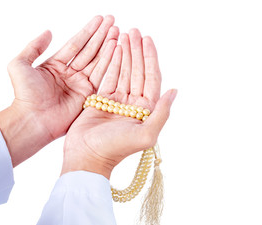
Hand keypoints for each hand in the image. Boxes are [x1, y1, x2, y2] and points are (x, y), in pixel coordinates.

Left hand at [0, 16, 118, 165]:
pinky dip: (110, 62)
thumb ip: (34, 47)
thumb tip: (48, 32)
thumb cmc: (24, 94)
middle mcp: (70, 74)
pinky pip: (101, 76)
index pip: (75, 44)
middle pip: (89, 50)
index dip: (87, 31)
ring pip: (97, 61)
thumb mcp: (20, 64)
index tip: (99, 19)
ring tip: (118, 31)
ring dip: (108, 46)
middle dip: (101, 35)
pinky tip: (117, 49)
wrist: (32, 119)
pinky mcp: (88, 95)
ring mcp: (80, 85)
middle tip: (112, 20)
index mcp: (55, 65)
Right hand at [62, 29, 176, 178]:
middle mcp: (133, 104)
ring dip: (124, 54)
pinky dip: (110, 63)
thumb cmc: (115, 149)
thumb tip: (174, 91)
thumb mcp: (146, 134)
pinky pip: (108, 77)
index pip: (151, 79)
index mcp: (146, 111)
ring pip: (123, 72)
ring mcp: (116, 102)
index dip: (150, 58)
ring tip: (123, 35)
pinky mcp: (100, 101)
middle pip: (137, 72)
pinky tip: (112, 49)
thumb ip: (161, 113)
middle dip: (136, 51)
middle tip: (133, 32)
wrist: (87, 156)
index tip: (147, 40)